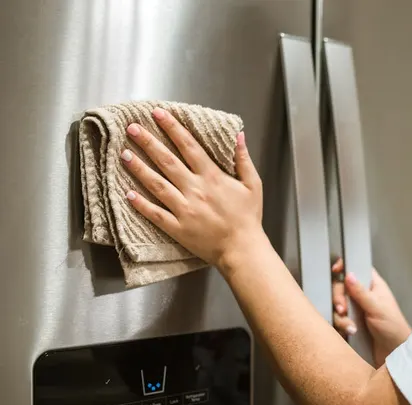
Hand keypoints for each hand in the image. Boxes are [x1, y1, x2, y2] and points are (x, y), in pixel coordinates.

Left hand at [120, 107, 266, 269]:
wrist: (242, 249)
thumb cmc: (248, 218)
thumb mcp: (253, 185)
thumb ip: (244, 159)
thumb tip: (239, 136)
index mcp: (212, 177)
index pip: (189, 147)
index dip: (173, 128)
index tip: (159, 114)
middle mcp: (195, 190)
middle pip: (168, 161)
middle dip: (149, 142)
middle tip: (132, 128)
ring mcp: (184, 209)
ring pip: (157, 185)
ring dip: (139, 168)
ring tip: (124, 154)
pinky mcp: (177, 228)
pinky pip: (155, 214)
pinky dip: (140, 204)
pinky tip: (126, 193)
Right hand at [331, 259, 411, 365]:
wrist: (394, 353)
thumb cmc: (393, 327)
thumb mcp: (377, 308)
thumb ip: (361, 292)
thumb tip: (349, 274)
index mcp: (373, 285)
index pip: (357, 268)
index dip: (346, 266)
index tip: (336, 270)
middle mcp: (363, 295)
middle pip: (342, 286)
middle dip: (338, 297)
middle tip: (342, 309)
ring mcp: (355, 309)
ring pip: (338, 304)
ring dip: (340, 316)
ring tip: (350, 326)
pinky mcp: (350, 322)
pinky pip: (338, 319)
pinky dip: (342, 325)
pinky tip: (350, 332)